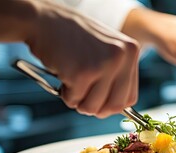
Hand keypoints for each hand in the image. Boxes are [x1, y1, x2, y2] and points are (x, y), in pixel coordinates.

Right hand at [26, 1, 139, 117]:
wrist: (44, 20)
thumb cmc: (73, 38)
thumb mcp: (105, 50)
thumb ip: (116, 74)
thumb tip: (115, 109)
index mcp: (131, 51)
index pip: (130, 97)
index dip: (112, 104)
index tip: (98, 99)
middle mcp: (121, 57)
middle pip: (115, 106)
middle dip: (96, 108)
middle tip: (82, 95)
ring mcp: (103, 65)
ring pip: (94, 107)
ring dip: (79, 101)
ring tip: (72, 78)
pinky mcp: (82, 73)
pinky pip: (74, 101)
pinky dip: (65, 93)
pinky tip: (63, 73)